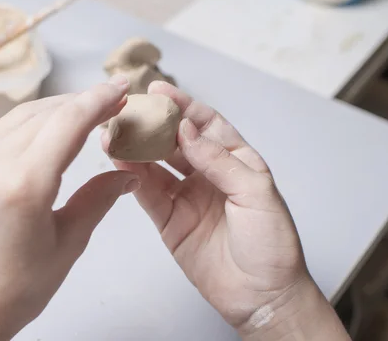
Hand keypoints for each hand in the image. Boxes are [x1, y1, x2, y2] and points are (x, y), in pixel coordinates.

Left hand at [0, 76, 139, 340]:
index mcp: (23, 185)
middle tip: (111, 100)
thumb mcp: (68, 243)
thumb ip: (99, 198)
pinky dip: (24, 124)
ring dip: (54, 109)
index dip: (100, 98)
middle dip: (82, 101)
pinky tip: (42, 131)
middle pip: (45, 112)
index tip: (122, 87)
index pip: (69, 121)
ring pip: (19, 116)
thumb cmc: (15, 287)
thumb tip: (128, 174)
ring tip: (82, 112)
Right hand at [103, 81, 348, 339]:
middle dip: (152, 124)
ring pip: (155, 164)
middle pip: (175, 141)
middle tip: (129, 111)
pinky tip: (119, 162)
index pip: (206, 124)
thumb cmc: (272, 246)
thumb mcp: (256, 194)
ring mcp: (187, 196)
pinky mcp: (170, 220)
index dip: (182, 106)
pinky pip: (147, 192)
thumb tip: (187, 131)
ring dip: (136, 148)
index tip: (160, 92)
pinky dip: (132, 176)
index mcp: (236, 161)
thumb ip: (219, 161)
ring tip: (115, 134)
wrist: (262, 297)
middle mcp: (209, 174)